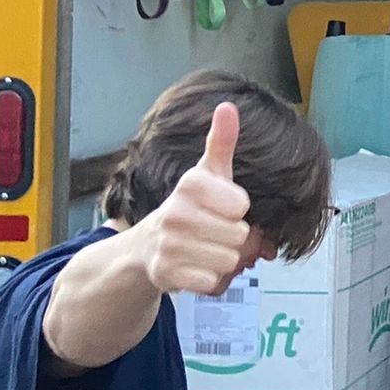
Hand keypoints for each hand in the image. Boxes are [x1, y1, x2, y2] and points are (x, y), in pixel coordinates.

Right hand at [133, 103, 253, 296]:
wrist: (148, 246)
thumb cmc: (190, 206)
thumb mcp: (207, 172)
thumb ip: (221, 141)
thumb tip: (227, 106)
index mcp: (190, 184)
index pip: (241, 206)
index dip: (238, 211)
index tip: (222, 207)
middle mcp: (175, 212)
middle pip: (239, 236)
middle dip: (235, 239)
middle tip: (215, 233)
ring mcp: (169, 244)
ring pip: (229, 261)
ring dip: (225, 261)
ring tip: (206, 250)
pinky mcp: (166, 274)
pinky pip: (213, 283)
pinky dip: (212, 280)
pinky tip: (197, 268)